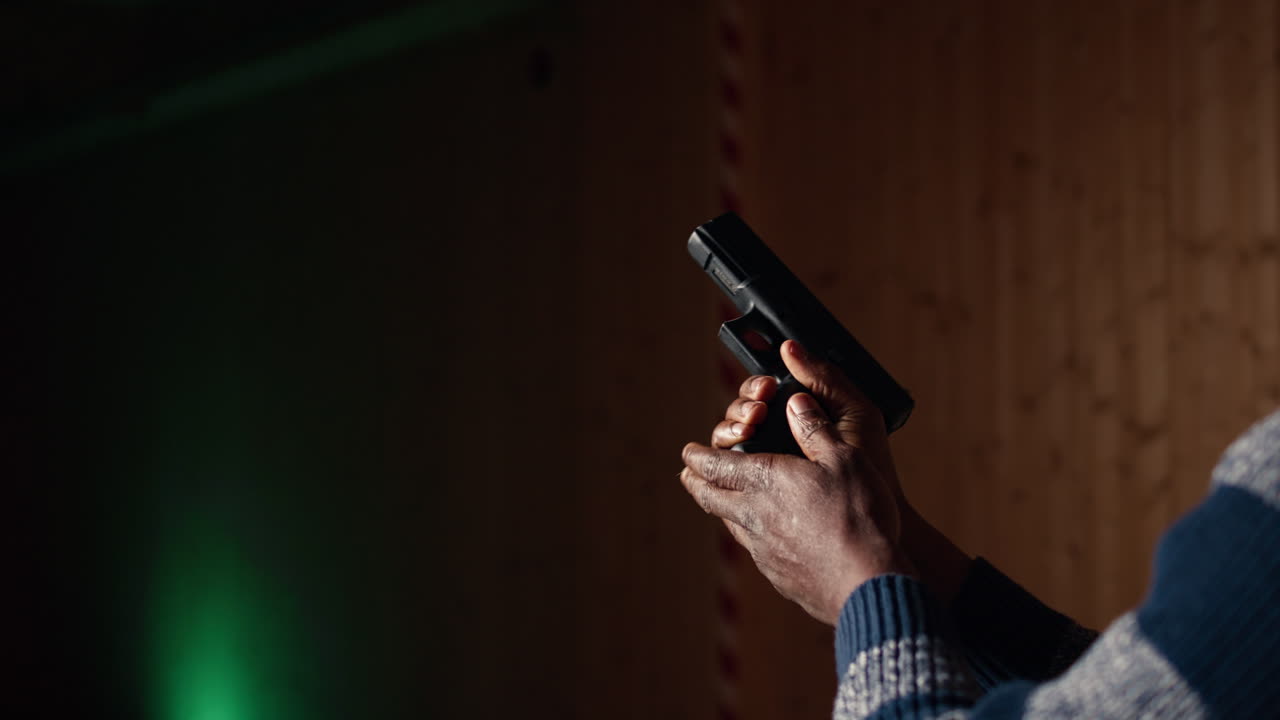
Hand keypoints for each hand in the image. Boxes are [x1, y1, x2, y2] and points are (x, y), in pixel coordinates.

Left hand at [680, 340, 914, 624]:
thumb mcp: (844, 458)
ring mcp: (763, 550)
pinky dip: (751, 536)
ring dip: (720, 509)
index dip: (697, 456)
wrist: (866, 582)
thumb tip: (796, 402)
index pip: (715, 465)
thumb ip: (815, 429)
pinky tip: (763, 537)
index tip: (688, 451)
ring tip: (719, 501)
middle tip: (689, 473)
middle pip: (709, 497)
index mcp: (764, 481)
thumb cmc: (858, 515)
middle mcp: (753, 516)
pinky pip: (755, 550)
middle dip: (695, 482)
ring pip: (730, 525)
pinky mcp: (778, 575)